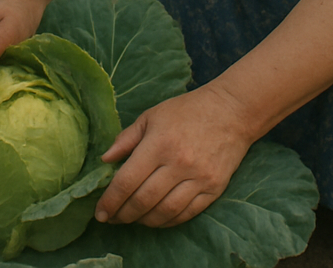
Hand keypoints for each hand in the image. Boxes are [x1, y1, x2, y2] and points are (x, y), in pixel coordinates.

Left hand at [94, 85, 253, 227]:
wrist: (232, 111)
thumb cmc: (188, 110)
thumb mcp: (153, 115)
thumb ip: (127, 138)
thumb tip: (105, 159)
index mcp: (159, 144)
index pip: (127, 181)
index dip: (110, 201)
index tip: (100, 212)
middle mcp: (178, 163)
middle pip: (143, 201)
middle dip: (123, 214)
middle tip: (113, 218)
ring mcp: (198, 178)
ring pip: (164, 212)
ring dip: (144, 220)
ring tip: (134, 218)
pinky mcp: (213, 188)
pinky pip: (186, 214)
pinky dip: (168, 221)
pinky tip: (157, 217)